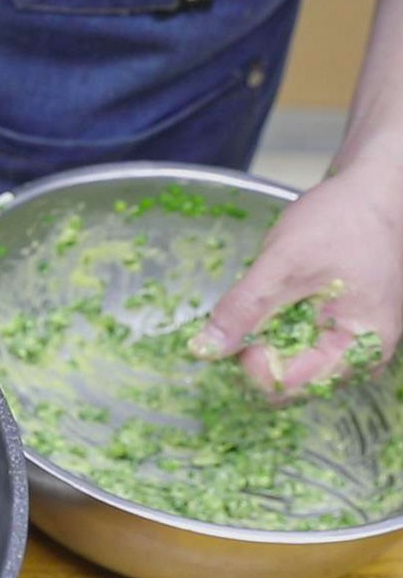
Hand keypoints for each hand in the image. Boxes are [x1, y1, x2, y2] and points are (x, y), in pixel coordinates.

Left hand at [189, 161, 402, 397]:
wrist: (372, 192)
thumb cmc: (341, 222)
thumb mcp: (284, 262)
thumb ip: (244, 308)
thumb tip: (204, 350)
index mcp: (358, 349)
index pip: (287, 386)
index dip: (252, 363)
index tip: (241, 327)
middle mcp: (357, 358)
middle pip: (286, 383)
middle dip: (255, 353)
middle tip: (245, 312)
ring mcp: (346, 345)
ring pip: (285, 365)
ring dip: (261, 341)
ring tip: (265, 300)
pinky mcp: (334, 331)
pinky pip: (292, 346)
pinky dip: (271, 330)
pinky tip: (272, 303)